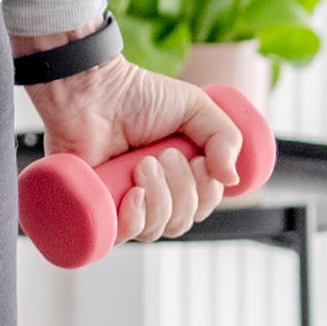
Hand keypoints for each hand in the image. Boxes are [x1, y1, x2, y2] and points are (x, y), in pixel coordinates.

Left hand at [19, 44, 243, 244]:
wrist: (94, 88)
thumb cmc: (138, 94)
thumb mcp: (196, 107)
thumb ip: (225, 139)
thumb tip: (232, 180)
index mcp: (176, 174)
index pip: (202, 206)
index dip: (207, 193)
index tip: (198, 162)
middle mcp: (150, 192)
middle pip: (182, 221)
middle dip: (181, 190)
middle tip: (165, 155)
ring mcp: (122, 202)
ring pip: (156, 230)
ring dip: (159, 198)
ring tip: (143, 164)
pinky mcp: (96, 208)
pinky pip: (122, 236)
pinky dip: (134, 219)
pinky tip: (133, 194)